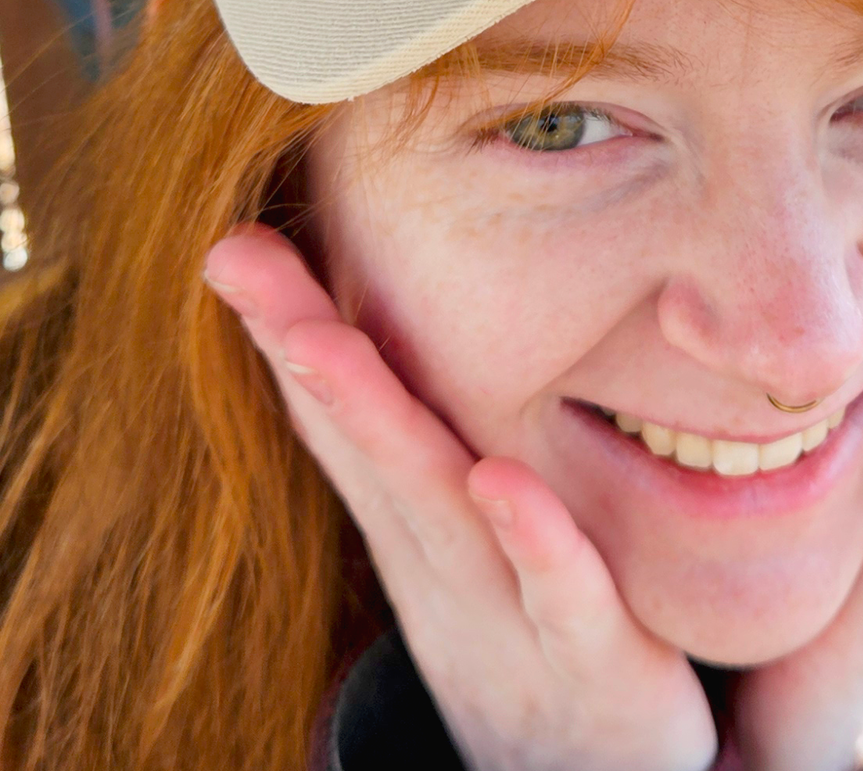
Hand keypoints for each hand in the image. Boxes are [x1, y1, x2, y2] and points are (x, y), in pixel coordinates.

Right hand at [203, 227, 716, 770]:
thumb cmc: (539, 642)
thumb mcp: (481, 550)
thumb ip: (455, 465)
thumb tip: (425, 356)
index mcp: (425, 526)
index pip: (350, 417)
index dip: (294, 331)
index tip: (241, 241)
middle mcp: (446, 562)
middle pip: (367, 441)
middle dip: (299, 346)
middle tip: (232, 254)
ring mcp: (505, 613)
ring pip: (434, 504)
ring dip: (372, 417)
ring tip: (314, 336)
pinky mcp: (590, 661)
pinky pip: (559, 594)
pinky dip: (525, 538)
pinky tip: (493, 478)